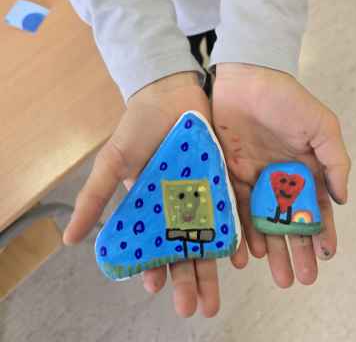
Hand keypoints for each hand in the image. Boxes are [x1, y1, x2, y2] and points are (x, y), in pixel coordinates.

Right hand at [63, 71, 244, 316]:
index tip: (156, 288)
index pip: (153, 245)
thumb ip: (94, 198)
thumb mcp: (113, 162)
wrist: (169, 92)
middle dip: (190, 280)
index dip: (154, 268)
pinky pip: (232, 212)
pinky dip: (236, 235)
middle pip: (186, 249)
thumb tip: (67, 240)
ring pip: (210, 237)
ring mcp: (203, 194)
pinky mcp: (223, 179)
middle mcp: (178, 206)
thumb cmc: (137, 127)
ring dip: (214, 268)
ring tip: (217, 297)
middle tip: (197, 308)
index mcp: (150, 207)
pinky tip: (242, 257)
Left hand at [212, 63, 350, 287]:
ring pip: (264, 222)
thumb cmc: (286, 99)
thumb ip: (335, 160)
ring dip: (271, 249)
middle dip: (296, 251)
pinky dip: (241, 232)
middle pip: (290, 222)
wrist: (244, 78)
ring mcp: (255, 178)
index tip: (326, 256)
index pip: (317, 208)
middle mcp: (281, 178)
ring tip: (278, 276)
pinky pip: (236, 209)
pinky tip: (246, 254)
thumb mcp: (321, 125)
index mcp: (306, 167)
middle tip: (300, 279)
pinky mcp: (230, 174)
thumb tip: (343, 199)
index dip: (322, 233)